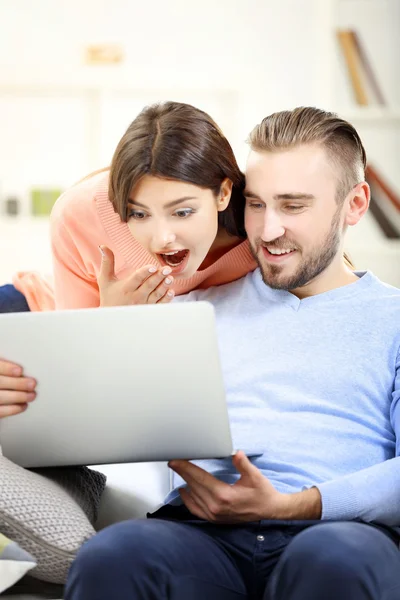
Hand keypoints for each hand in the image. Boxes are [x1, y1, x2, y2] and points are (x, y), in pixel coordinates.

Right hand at [0, 359, 36, 417]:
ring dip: (19, 397)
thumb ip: (6, 364)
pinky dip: (13, 409)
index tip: (19, 370)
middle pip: (0, 382)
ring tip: (32, 395)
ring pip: (0, 398)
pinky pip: (0, 411)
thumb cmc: (3, 377)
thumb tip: (23, 367)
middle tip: (32, 384)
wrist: (1, 389)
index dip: (6, 369)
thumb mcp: (2, 365)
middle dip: (17, 384)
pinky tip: (23, 405)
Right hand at [97, 246, 174, 306]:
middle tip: (167, 269)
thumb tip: (103, 246)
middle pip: (149, 286)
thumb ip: (107, 262)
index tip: (152, 267)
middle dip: (158, 277)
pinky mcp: (149, 310)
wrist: (111, 319)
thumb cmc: (109, 296)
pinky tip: (171, 291)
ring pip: (156, 295)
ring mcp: (143, 304)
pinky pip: (159, 304)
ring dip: (164, 286)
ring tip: (170, 277)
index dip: (144, 272)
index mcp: (125, 287)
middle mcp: (135, 296)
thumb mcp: (105, 279)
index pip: (136, 278)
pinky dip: (166, 299)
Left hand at [169, 451, 321, 522]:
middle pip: (193, 486)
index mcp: (224, 495)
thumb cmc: (263, 493)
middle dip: (182, 472)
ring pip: (193, 497)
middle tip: (173, 461)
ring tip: (179, 471)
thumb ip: (243, 464)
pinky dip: (188, 500)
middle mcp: (216, 507)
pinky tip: (185, 492)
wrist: (270, 510)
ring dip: (184, 483)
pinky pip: (196, 510)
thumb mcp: (255, 476)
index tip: (176, 460)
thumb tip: (236, 453)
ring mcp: (215, 515)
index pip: (199, 478)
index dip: (186, 468)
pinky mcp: (215, 519)